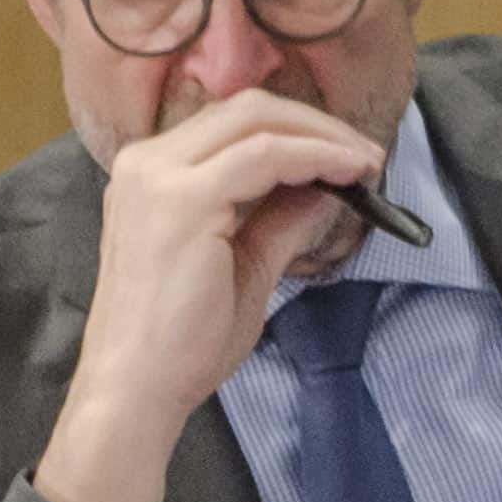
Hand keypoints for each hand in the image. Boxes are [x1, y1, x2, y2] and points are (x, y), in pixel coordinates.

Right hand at [34, 90, 387, 501]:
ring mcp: (159, 176)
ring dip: (322, 136)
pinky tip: (349, 174)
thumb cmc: (180, 344)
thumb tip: (325, 187)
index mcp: (151, 174)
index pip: (231, 124)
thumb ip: (279, 219)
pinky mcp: (184, 199)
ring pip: (258, 120)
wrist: (135, 391)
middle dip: (316, 123)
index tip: (347, 154)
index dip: (297, 129)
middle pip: (246, 109)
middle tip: (366, 153)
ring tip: (366, 162)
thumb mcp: (244, 267)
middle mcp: (146, 162)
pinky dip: (315, 156)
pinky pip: (266, 155)